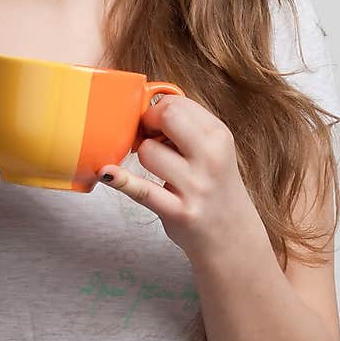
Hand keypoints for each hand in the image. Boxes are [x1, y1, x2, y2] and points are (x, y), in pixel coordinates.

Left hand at [97, 94, 261, 262]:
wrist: (232, 236)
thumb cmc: (213, 187)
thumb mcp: (213, 151)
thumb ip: (186, 127)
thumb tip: (146, 106)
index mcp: (219, 136)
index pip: (177, 104)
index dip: (157, 112)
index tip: (155, 126)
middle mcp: (211, 158)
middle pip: (166, 116)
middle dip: (148, 124)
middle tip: (149, 139)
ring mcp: (196, 186)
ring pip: (148, 151)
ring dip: (144, 158)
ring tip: (160, 171)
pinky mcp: (179, 211)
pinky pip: (141, 189)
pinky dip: (121, 180)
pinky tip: (107, 174)